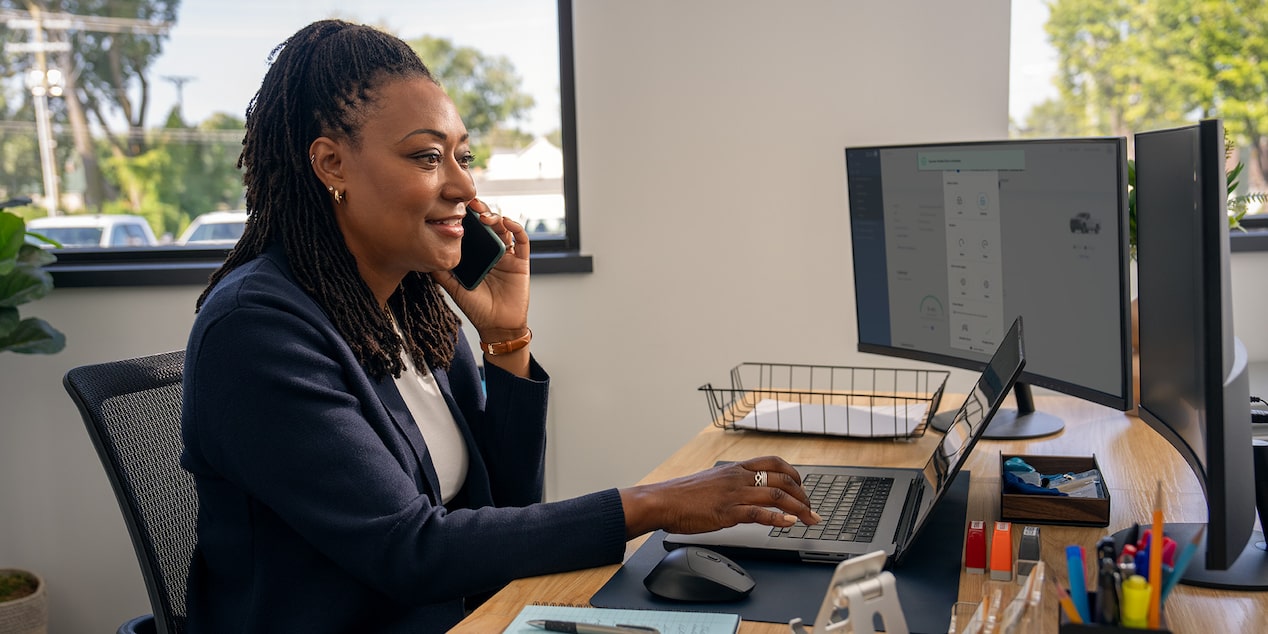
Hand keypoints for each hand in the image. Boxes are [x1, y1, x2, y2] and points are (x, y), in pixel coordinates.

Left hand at [432, 198, 530, 342]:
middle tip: (471, 203)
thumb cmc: (477, 308)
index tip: (456, 205)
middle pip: (488, 224)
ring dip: (496, 217)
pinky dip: (516, 228)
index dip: (466, 216)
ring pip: (504, 228)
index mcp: (476, 254)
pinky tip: (507, 223)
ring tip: (485, 217)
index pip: (471, 230)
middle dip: (480, 210)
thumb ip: (441, 272)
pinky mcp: (521, 261)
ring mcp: (507, 255)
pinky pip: (522, 240)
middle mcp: (491, 251)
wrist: (497, 326)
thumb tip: (423, 255)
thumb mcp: (454, 287)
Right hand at [618, 456, 820, 538]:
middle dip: (802, 495)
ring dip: (798, 508)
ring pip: (775, 496)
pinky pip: (759, 514)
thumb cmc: (683, 494)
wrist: (662, 500)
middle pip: (782, 479)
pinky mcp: (727, 512)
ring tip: (809, 518)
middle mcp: (738, 477)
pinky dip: (777, 518)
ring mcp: (734, 494)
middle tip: (811, 509)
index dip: (793, 474)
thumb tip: (747, 491)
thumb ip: (732, 483)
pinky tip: (788, 524)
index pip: (774, 462)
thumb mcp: (713, 481)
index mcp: (735, 468)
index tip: (802, 487)